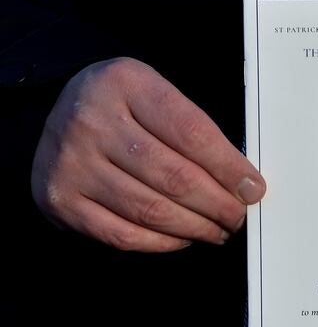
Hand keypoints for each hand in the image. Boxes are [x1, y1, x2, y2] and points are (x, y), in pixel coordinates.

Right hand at [31, 57, 265, 251]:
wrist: (56, 115)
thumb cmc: (123, 108)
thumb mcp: (155, 94)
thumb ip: (195, 130)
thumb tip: (242, 183)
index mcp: (124, 83)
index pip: (191, 133)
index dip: (229, 168)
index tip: (253, 189)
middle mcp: (92, 121)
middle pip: (174, 177)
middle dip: (218, 205)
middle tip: (238, 216)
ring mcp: (71, 164)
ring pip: (152, 210)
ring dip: (196, 227)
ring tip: (218, 230)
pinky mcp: (60, 201)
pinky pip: (124, 235)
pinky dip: (162, 243)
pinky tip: (184, 237)